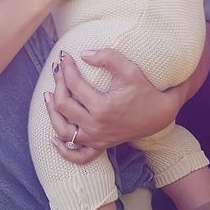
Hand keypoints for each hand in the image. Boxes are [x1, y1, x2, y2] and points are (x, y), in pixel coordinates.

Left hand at [44, 49, 181, 163]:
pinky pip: (78, 156)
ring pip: (64, 131)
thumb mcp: (130, 70)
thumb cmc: (145, 90)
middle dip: (58, 84)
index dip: (67, 68)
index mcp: (102, 106)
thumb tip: (83, 54)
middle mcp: (96, 126)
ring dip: (52, 114)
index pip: (74, 84)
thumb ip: (108, 57)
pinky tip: (53, 138)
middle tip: (58, 70)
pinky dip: (63, 150)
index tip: (65, 55)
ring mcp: (97, 139)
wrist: (160, 115)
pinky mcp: (100, 147)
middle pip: (64, 106)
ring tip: (48, 95)